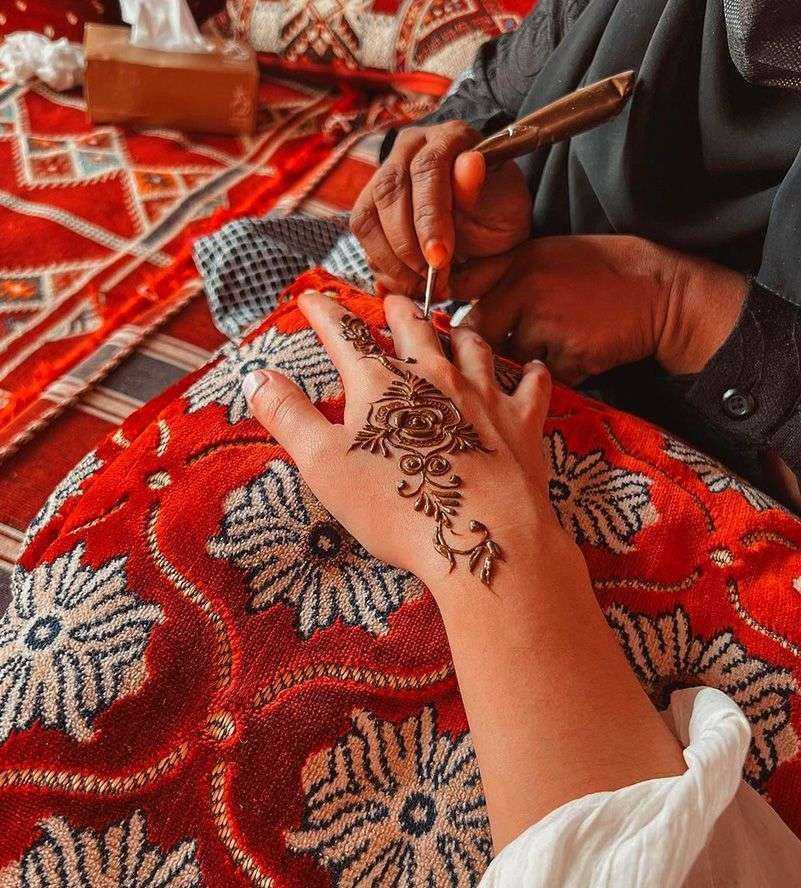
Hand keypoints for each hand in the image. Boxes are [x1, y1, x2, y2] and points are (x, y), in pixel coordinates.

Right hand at [244, 291, 558, 591]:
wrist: (482, 533)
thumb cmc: (399, 504)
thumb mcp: (324, 464)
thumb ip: (288, 415)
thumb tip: (256, 375)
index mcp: (381, 384)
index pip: (345, 336)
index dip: (324, 314)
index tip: (312, 298)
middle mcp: (434, 376)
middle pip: (413, 328)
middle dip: (397, 309)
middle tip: (391, 298)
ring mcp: (482, 395)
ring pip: (471, 345)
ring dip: (457, 331)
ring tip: (452, 326)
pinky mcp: (520, 422)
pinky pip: (530, 385)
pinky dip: (529, 373)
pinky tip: (530, 367)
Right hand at [350, 121, 531, 300]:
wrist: (487, 224)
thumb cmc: (497, 213)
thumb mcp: (505, 206)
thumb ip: (481, 194)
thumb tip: (470, 164)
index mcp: (448, 138)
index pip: (427, 169)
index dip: (429, 218)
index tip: (439, 258)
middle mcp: (408, 151)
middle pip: (388, 192)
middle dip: (407, 245)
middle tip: (431, 278)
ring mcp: (382, 178)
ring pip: (366, 218)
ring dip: (392, 261)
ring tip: (422, 284)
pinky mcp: (370, 209)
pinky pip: (364, 241)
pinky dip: (384, 268)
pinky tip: (408, 282)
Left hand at [453, 235, 747, 384]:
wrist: (662, 292)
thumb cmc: (601, 272)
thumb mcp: (549, 254)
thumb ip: (506, 273)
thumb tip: (458, 295)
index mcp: (521, 262)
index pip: (464, 290)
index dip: (460, 313)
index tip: (462, 326)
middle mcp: (529, 291)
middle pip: (481, 335)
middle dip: (490, 347)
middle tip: (510, 347)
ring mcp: (550, 326)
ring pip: (514, 360)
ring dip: (529, 361)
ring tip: (561, 341)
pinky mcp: (571, 357)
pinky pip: (547, 378)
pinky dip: (560, 373)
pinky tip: (581, 352)